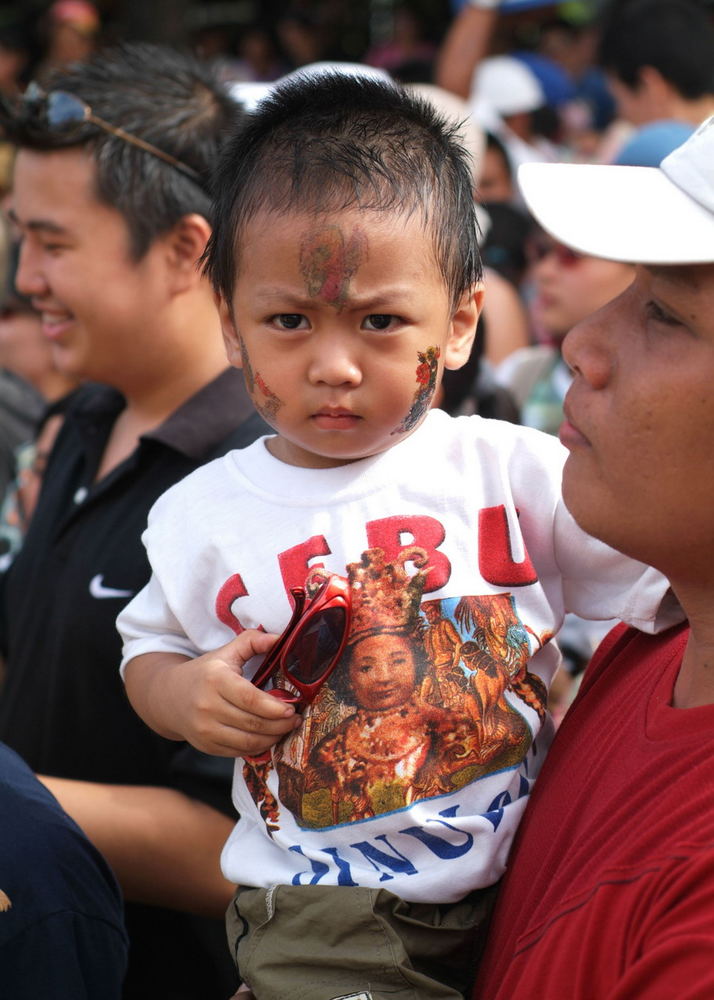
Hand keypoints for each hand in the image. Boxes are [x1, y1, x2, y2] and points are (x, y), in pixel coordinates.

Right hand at [130, 630, 301, 757]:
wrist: (169, 697)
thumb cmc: (205, 672)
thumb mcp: (226, 652)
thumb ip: (252, 641)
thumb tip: (279, 638)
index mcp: (215, 679)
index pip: (250, 698)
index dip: (274, 707)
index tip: (291, 708)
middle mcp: (207, 706)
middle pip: (252, 722)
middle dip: (280, 724)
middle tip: (295, 719)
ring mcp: (204, 730)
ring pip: (248, 741)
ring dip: (272, 738)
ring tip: (286, 728)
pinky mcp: (205, 746)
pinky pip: (238, 752)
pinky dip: (258, 747)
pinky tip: (268, 737)